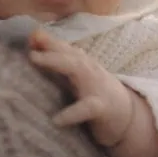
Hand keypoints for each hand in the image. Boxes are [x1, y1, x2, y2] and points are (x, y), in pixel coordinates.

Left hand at [27, 29, 133, 147]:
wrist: (127, 115)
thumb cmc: (95, 93)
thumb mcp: (77, 76)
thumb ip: (56, 61)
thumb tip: (33, 41)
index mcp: (83, 63)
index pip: (64, 48)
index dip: (47, 40)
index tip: (30, 36)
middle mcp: (89, 70)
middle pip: (70, 54)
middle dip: (51, 46)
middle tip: (30, 46)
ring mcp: (96, 87)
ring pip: (78, 69)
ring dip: (56, 62)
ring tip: (34, 59)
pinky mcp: (101, 108)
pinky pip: (86, 108)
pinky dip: (72, 113)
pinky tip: (56, 120)